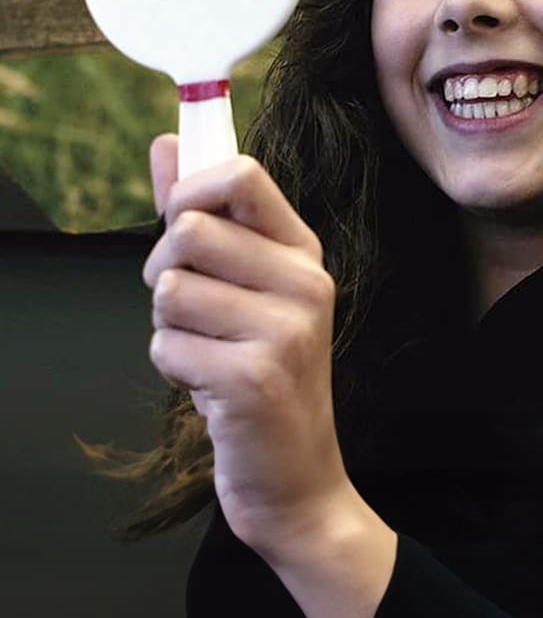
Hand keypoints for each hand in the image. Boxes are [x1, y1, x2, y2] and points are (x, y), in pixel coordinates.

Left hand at [142, 133, 347, 557]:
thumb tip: (167, 144)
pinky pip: (167, 346)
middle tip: (190, 307)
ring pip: (169, 289)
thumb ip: (203, 211)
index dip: (189, 189)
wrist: (296, 473)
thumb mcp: (243, 285)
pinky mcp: (256, 377)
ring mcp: (287, 329)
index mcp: (303, 251)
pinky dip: (173, 369)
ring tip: (207, 350)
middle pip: (188, 230)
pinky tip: (210, 386)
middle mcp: (305, 282)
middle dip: (163, 271)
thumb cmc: (261, 369)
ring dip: (168, 326)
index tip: (178, 221)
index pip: (241, 175)